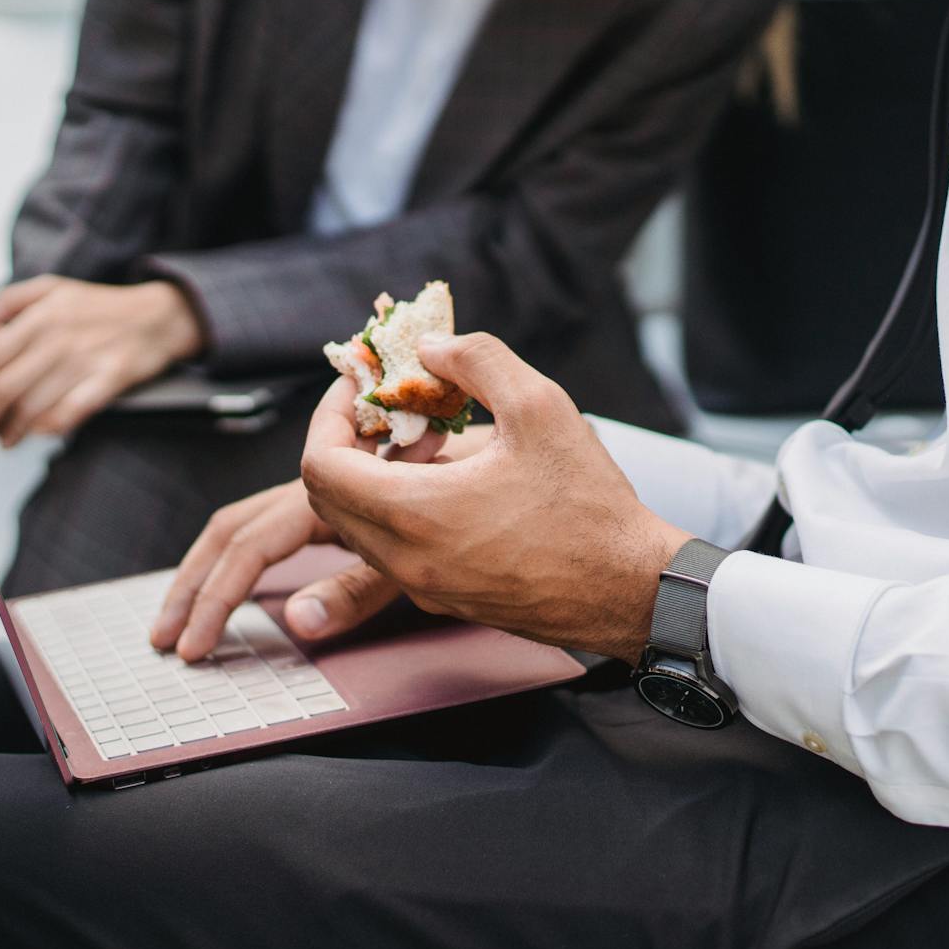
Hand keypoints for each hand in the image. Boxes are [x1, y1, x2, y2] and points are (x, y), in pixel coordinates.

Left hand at [0, 275, 204, 456]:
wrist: (161, 315)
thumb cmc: (98, 306)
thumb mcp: (52, 289)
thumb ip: (8, 302)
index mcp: (37, 317)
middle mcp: (57, 338)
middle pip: (3, 386)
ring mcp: (85, 359)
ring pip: (35, 403)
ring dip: (11, 430)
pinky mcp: (111, 378)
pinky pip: (75, 410)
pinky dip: (53, 427)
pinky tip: (39, 436)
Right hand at [150, 417, 460, 660]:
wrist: (513, 458)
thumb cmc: (477, 499)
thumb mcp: (418, 549)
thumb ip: (361, 586)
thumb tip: (298, 624)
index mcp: (328, 494)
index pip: (253, 540)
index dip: (218, 590)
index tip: (198, 639)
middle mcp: (319, 493)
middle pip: (235, 532)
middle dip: (195, 585)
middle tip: (166, 639)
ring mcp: (326, 501)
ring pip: (249, 528)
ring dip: (210, 573)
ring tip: (184, 625)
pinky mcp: (339, 511)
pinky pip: (277, 531)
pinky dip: (246, 562)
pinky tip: (235, 593)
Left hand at [300, 333, 690, 661]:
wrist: (630, 589)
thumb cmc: (589, 504)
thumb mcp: (540, 406)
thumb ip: (477, 360)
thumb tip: (429, 350)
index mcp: (415, 512)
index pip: (318, 465)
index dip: (328, 416)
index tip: (364, 390)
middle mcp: (407, 559)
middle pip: (327, 499)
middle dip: (346, 446)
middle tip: (391, 414)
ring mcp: (424, 586)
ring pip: (358, 529)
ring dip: (373, 481)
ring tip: (429, 446)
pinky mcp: (446, 599)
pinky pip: (393, 551)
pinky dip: (398, 512)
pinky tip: (453, 484)